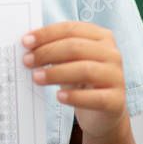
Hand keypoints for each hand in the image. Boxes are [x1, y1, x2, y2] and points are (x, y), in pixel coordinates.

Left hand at [22, 20, 127, 138]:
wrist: (102, 114)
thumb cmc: (81, 81)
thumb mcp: (68, 61)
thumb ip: (54, 50)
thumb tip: (27, 45)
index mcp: (101, 36)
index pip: (70, 29)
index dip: (46, 34)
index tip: (25, 42)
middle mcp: (112, 53)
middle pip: (76, 47)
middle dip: (47, 53)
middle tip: (27, 61)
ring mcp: (117, 77)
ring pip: (84, 70)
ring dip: (56, 73)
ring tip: (36, 78)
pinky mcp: (117, 100)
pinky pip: (95, 97)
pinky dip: (74, 97)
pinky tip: (59, 97)